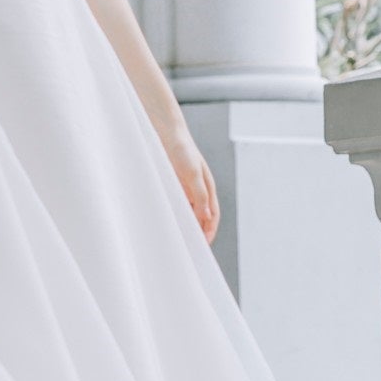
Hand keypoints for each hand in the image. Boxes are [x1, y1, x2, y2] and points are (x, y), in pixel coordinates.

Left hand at [163, 123, 218, 242]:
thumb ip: (200, 194)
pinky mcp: (175, 184)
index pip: (212, 214)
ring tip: (181, 238)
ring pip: (190, 211)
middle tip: (191, 247)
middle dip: (199, 231)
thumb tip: (206, 215)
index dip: (209, 230)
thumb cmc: (183, 150)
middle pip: (202, 215)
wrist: (167, 133)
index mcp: (208, 187)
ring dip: (187, 223)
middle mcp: (199, 189)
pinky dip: (177, 214)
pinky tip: (169, 221)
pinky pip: (178, 204)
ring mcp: (186, 187)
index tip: (203, 244)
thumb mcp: (193, 173)